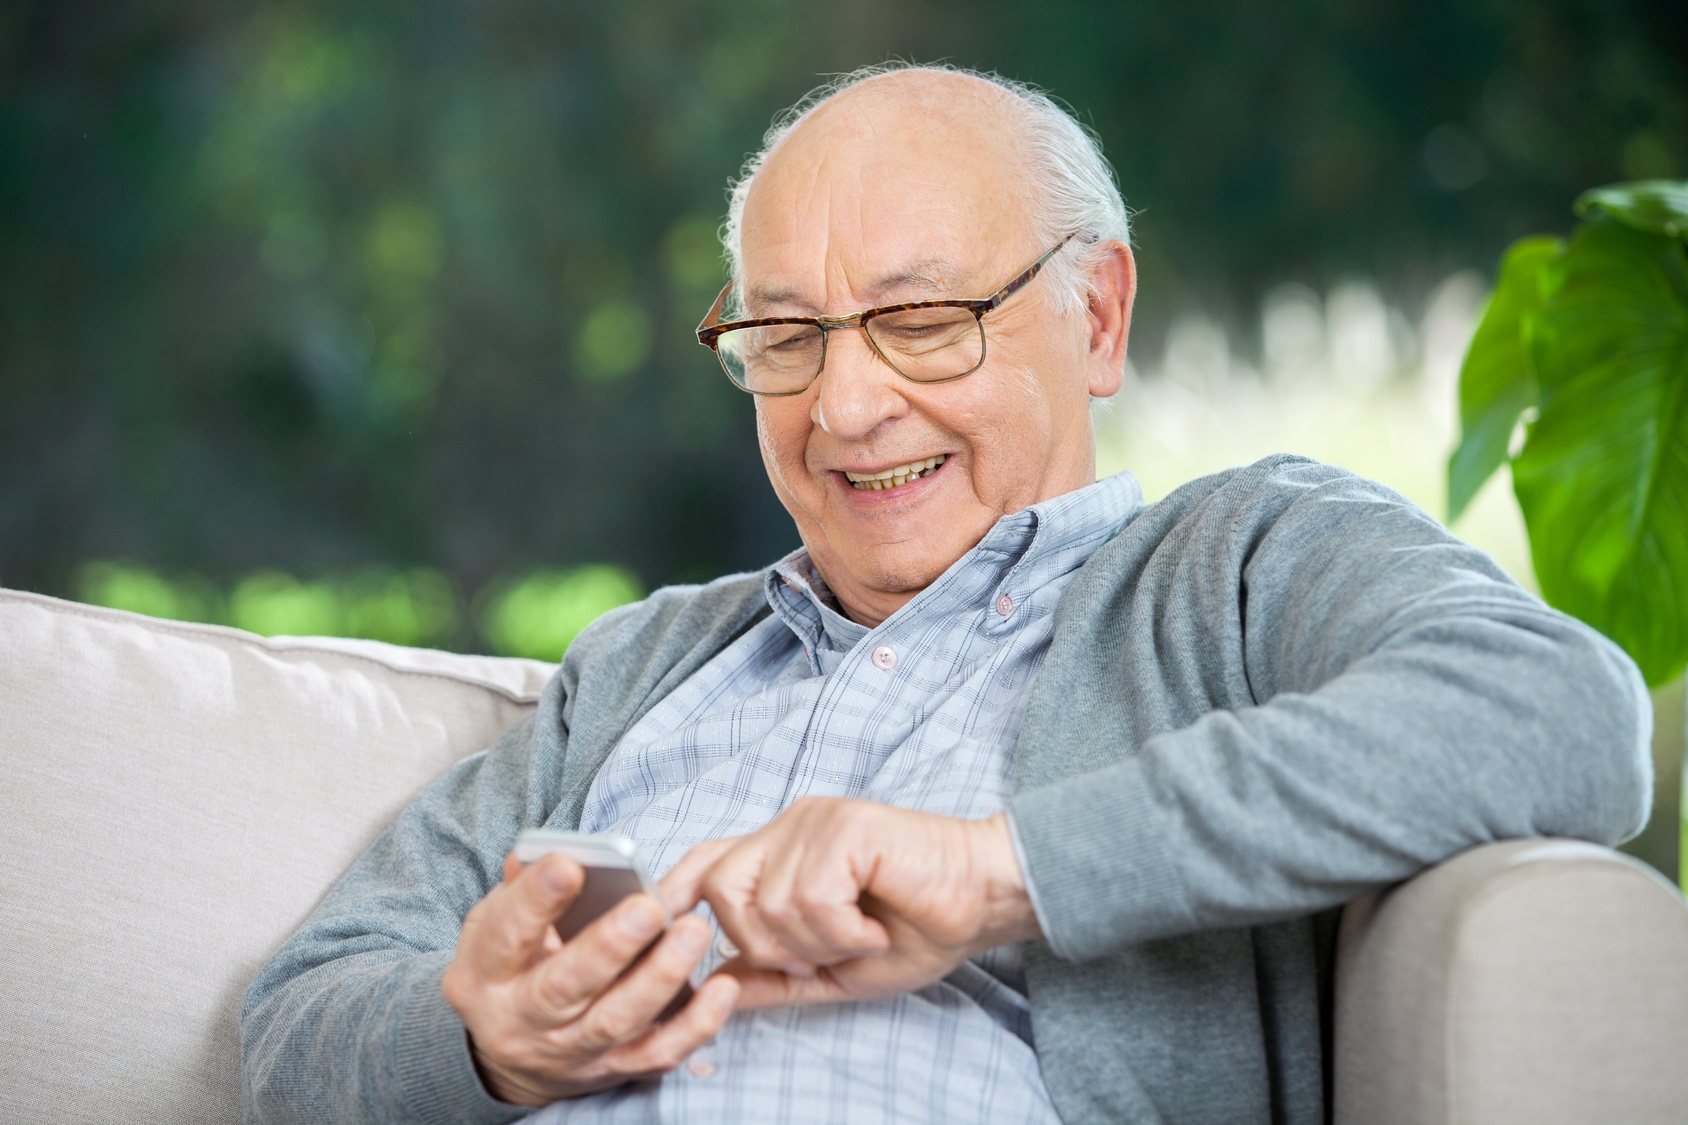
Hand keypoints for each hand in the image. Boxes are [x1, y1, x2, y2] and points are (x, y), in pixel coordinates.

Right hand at [441, 852, 740, 1105]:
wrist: (511, 1051)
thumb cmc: (512, 966)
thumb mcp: (494, 925)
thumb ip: (520, 886)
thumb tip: (549, 850)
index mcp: (485, 974)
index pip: (507, 935)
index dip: (536, 900)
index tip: (570, 864)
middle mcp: (523, 1019)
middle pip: (564, 987)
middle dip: (608, 946)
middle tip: (648, 907)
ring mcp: (570, 1050)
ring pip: (616, 1020)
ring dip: (659, 977)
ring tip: (693, 931)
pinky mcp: (614, 1068)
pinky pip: (658, 1052)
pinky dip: (694, 1026)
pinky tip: (721, 988)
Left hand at [661, 798, 1040, 1008]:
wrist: (984, 897)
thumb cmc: (919, 925)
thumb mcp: (833, 967)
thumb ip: (775, 977)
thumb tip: (717, 988)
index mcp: (782, 850)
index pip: (707, 858)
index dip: (676, 891)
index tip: (665, 927)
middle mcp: (790, 826)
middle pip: (721, 888)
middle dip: (761, 943)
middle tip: (819, 954)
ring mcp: (815, 821)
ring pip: (768, 904)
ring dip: (816, 943)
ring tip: (860, 935)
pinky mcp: (844, 826)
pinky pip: (809, 898)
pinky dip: (842, 930)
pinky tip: (873, 926)